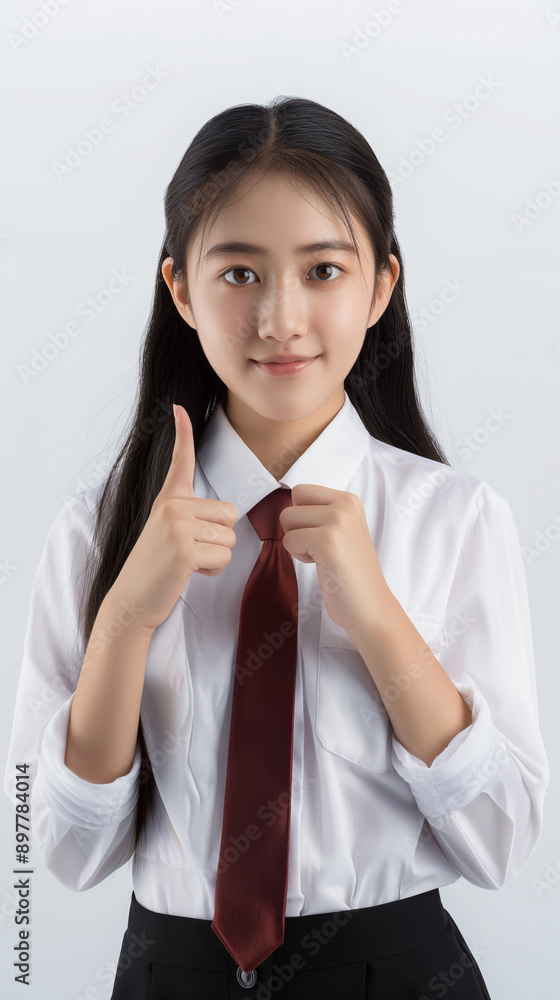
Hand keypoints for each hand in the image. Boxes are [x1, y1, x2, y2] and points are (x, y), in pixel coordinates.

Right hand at [106, 404, 237, 636]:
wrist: (133, 599)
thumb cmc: (157, 569)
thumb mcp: (169, 532)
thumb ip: (193, 517)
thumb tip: (227, 515)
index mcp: (168, 499)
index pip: (180, 460)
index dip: (182, 432)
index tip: (178, 407)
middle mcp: (172, 506)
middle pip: (229, 513)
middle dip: (219, 538)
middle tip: (190, 551)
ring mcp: (177, 525)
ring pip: (229, 537)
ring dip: (216, 556)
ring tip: (187, 563)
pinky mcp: (184, 548)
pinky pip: (223, 555)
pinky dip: (212, 570)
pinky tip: (188, 572)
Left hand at [279, 483, 390, 633]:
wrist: (370, 605)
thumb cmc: (351, 572)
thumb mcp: (342, 530)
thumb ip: (321, 512)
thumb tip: (288, 503)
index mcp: (349, 500)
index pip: (301, 491)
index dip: (301, 515)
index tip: (320, 535)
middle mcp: (345, 505)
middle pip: (290, 503)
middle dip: (295, 527)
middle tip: (317, 546)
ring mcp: (337, 522)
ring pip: (287, 520)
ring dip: (296, 542)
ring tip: (320, 555)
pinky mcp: (327, 542)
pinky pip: (289, 540)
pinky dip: (298, 555)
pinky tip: (321, 564)